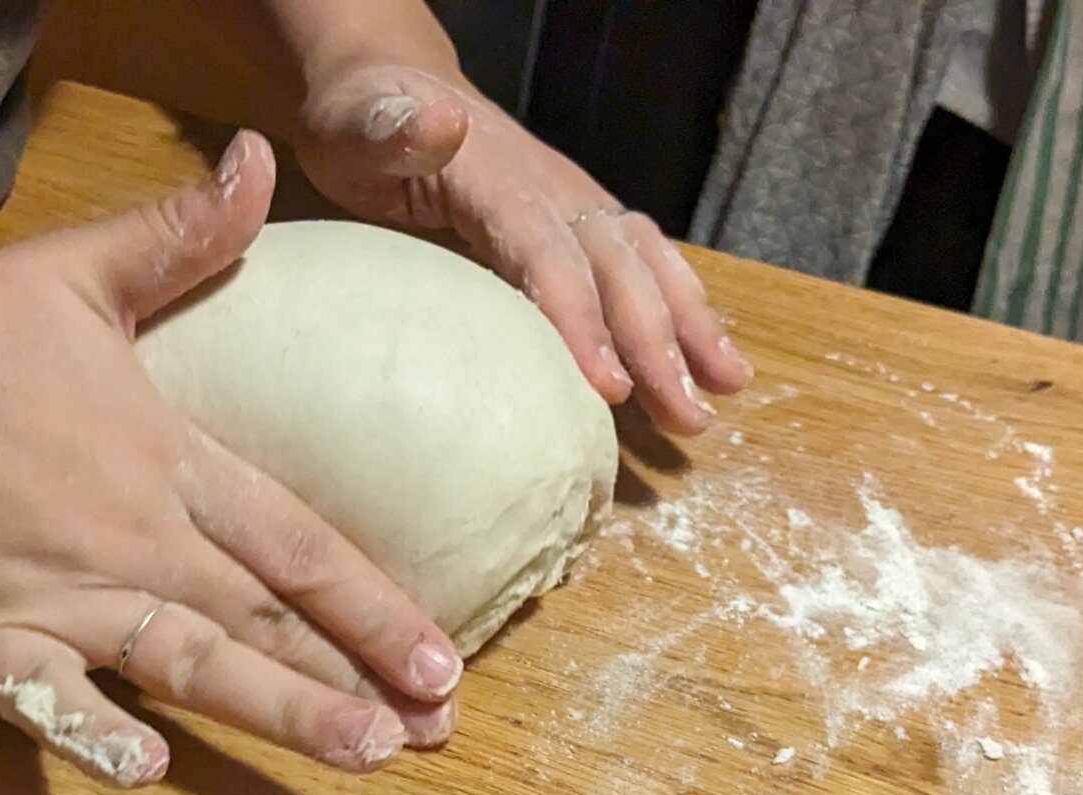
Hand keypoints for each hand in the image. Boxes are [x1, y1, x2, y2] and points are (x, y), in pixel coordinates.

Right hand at [0, 132, 461, 787]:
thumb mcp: (78, 274)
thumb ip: (182, 236)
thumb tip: (259, 160)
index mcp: (168, 461)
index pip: (301, 543)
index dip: (380, 605)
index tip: (447, 663)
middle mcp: (132, 539)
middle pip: (266, 620)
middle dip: (357, 680)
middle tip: (435, 741)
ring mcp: (57, 596)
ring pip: (190, 665)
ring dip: (281, 714)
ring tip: (361, 759)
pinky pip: (46, 700)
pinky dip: (92, 736)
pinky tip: (148, 773)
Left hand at [293, 62, 751, 434]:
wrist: (387, 89)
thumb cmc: (360, 123)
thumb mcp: (356, 123)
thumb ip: (390, 129)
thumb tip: (441, 123)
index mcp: (499, 178)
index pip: (548, 254)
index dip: (581, 319)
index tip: (609, 386)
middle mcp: (553, 188)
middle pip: (616, 268)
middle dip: (658, 345)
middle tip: (689, 418)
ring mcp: (574, 203)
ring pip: (646, 263)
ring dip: (689, 328)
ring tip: (726, 390)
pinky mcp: (580, 220)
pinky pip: (640, 264)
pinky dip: (679, 310)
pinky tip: (704, 358)